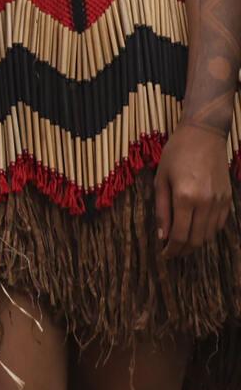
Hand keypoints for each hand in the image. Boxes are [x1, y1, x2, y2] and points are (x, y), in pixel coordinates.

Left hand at [155, 124, 233, 257]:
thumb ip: (162, 210)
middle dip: (183, 250)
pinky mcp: (228, 198)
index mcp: (185, 197)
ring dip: (196, 243)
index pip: (180, 235)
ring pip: (210, 234)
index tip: (164, 255)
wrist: (204, 135)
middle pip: (197, 239)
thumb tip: (162, 235)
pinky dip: (208, 231)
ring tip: (182, 244)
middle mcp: (206, 202)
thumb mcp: (161, 180)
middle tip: (172, 253)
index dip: (172, 250)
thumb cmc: (176, 154)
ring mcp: (220, 201)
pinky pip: (219, 223)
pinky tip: (196, 230)